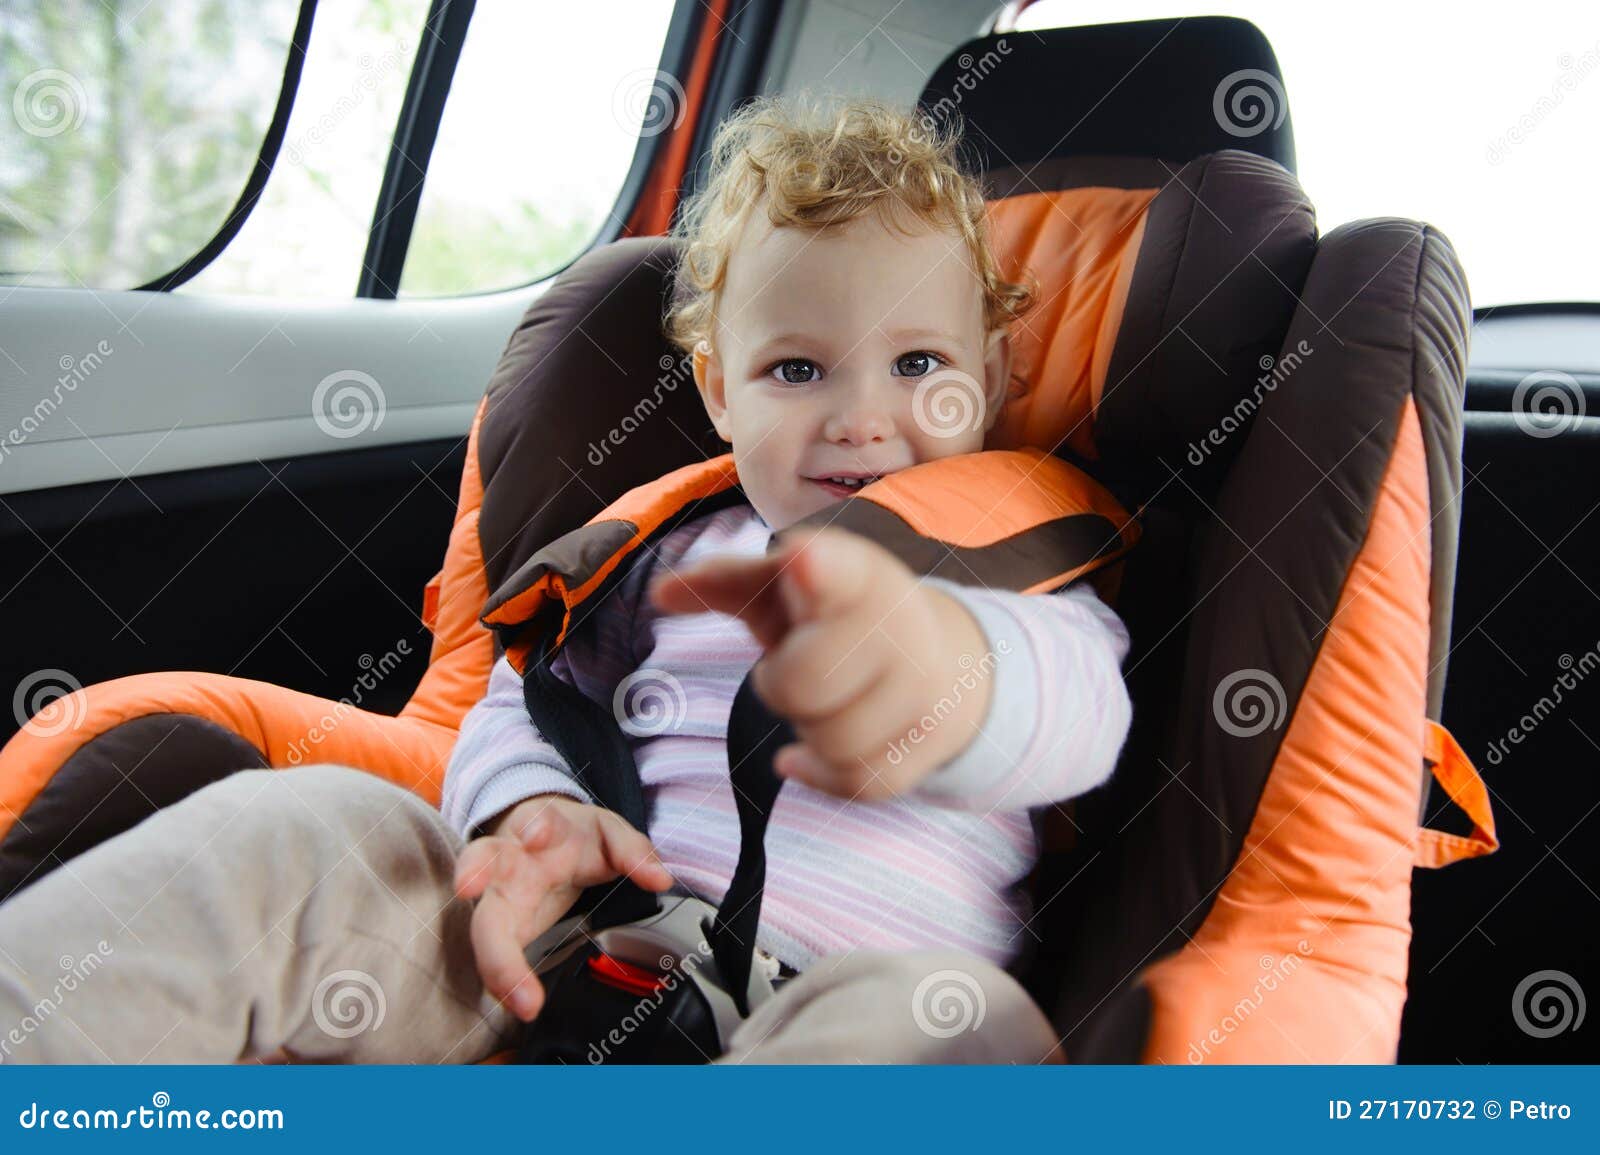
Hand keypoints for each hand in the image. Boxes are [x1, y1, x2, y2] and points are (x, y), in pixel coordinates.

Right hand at [453, 794, 672, 1020]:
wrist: (543, 840)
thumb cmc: (574, 837)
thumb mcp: (609, 833)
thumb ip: (634, 852)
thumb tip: (660, 880)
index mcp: (541, 826)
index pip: (534, 820)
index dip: (535, 825)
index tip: (537, 835)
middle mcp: (510, 859)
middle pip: (484, 861)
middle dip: (475, 873)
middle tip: (470, 886)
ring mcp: (499, 895)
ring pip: (481, 915)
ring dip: (489, 950)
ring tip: (503, 985)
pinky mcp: (501, 925)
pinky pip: (495, 953)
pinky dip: (502, 979)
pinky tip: (516, 1002)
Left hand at [648, 527, 993, 799]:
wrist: (934, 651)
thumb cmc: (831, 615)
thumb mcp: (781, 588)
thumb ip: (723, 582)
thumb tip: (662, 592)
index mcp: (854, 574)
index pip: (838, 571)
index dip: (817, 569)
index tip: (800, 560)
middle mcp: (899, 625)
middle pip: (807, 684)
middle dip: (782, 685)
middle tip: (794, 666)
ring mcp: (923, 685)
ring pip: (837, 742)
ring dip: (810, 729)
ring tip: (821, 701)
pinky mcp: (932, 738)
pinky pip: (861, 781)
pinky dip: (824, 773)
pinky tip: (807, 753)